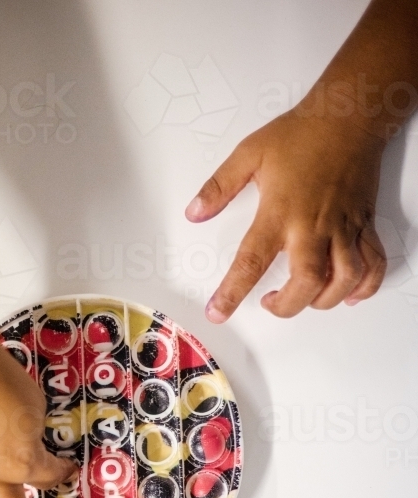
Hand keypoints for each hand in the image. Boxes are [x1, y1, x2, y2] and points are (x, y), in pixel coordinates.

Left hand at [186, 109, 387, 320]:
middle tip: (271, 303)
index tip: (218, 313)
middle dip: (287, 307)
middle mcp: (313, 225)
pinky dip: (365, 287)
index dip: (232, 293)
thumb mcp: (248, 153)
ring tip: (307, 298)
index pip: (251, 262)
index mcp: (280, 212)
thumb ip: (219, 187)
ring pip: (344, 279)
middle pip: (306, 284)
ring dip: (325, 300)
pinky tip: (349, 294)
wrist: (349, 116)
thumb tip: (194, 213)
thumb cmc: (301, 133)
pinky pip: (372, 263)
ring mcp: (342, 227)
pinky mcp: (364, 224)